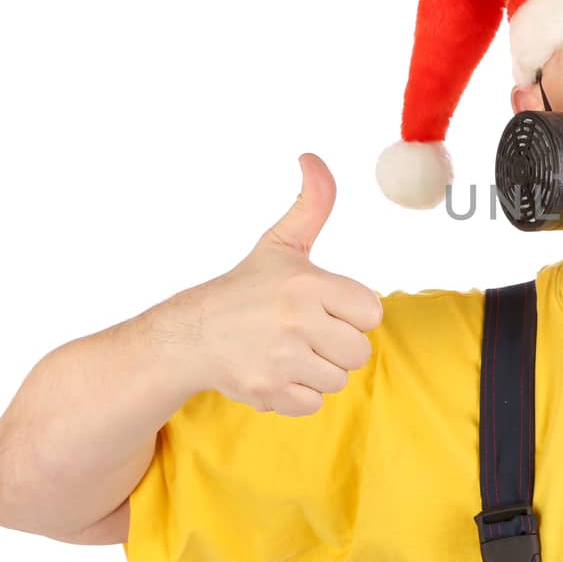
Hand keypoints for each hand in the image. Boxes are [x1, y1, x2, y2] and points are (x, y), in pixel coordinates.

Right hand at [175, 152, 384, 415]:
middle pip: (359, 351)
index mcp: (308, 284)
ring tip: (289, 351)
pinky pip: (314, 403)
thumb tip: (312, 158)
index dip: (350, 310)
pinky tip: (276, 372)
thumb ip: (312, 203)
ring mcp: (281, 360)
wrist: (191, 335)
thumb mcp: (281, 243)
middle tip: (306, 331)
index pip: (371, 311)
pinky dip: (298, 394)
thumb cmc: (245, 289)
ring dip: (318, 369)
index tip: (323, 305)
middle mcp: (295, 322)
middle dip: (337, 344)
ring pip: (338, 379)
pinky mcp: (268, 392)